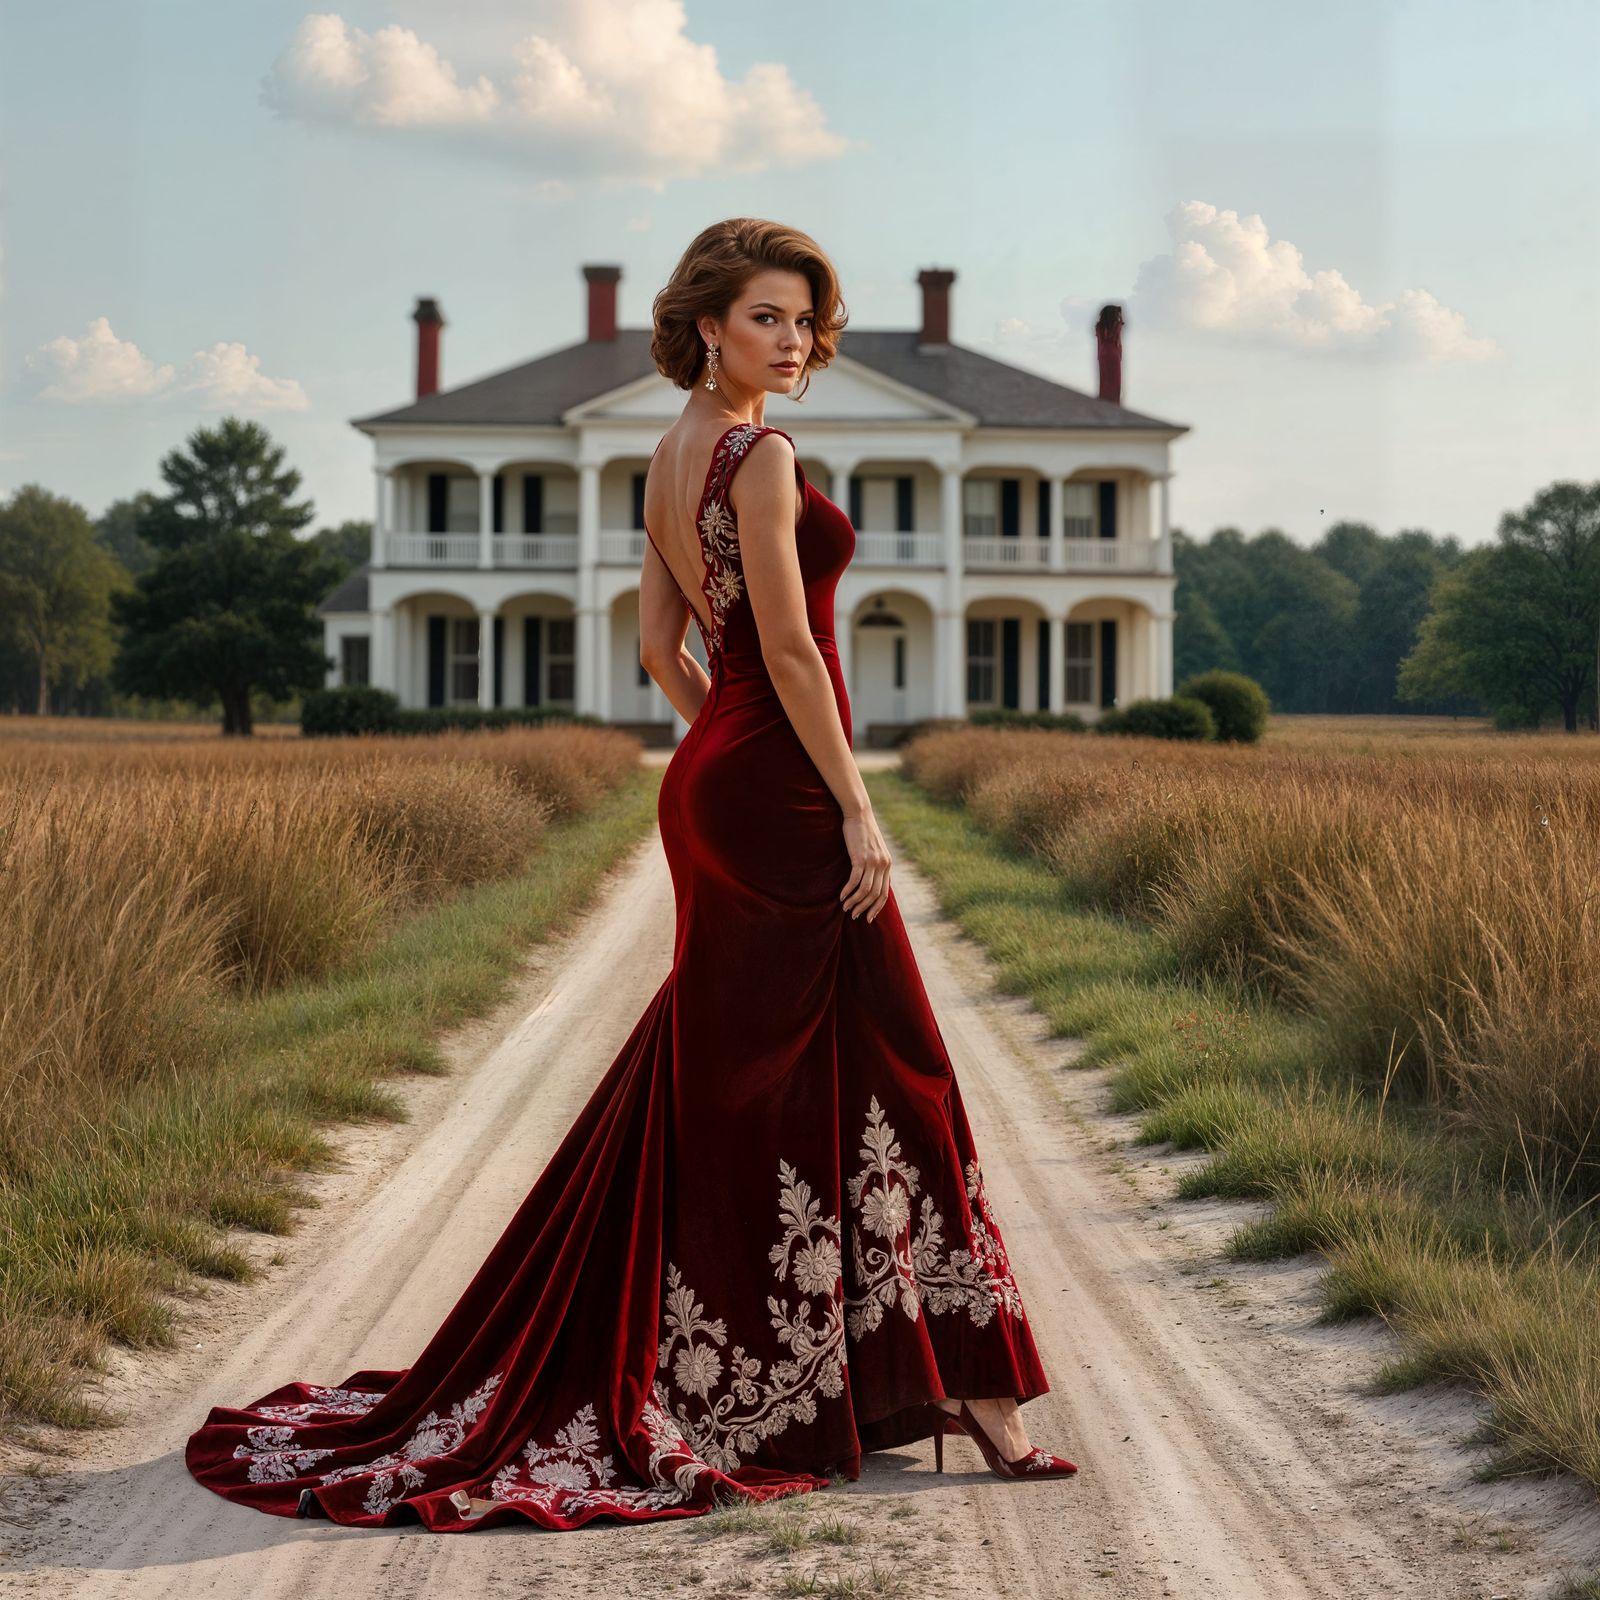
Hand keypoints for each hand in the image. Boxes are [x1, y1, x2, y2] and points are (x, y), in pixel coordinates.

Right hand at [840, 809, 891, 923]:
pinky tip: (841, 896)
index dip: (876, 907)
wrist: (859, 814)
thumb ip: (874, 864)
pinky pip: (854, 881)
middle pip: (875, 894)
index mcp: (887, 864)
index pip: (884, 893)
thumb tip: (869, 880)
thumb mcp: (873, 849)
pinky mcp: (860, 858)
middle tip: (855, 916)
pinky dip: (848, 891)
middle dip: (865, 908)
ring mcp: (872, 862)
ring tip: (846, 908)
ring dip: (855, 902)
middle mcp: (883, 864)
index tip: (869, 917)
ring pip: (865, 890)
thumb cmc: (863, 831)